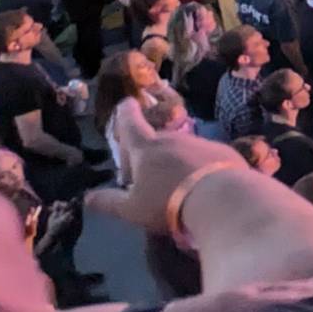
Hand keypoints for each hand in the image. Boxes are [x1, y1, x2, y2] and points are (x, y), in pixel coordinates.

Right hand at [85, 125, 243, 234]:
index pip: (131, 124)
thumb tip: (88, 197)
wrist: (221, 198)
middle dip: (148, 152)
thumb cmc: (168, 202)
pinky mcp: (223, 151)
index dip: (126, 114)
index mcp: (146, 148)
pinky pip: (204, 156)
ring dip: (174, 161)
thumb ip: (109, 202)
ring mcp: (201, 142)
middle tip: (144, 175)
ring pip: (181, 148)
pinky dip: (197, 166)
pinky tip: (199, 186)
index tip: (126, 103)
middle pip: (156, 140)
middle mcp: (173, 139)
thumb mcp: (131, 209)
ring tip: (173, 186)